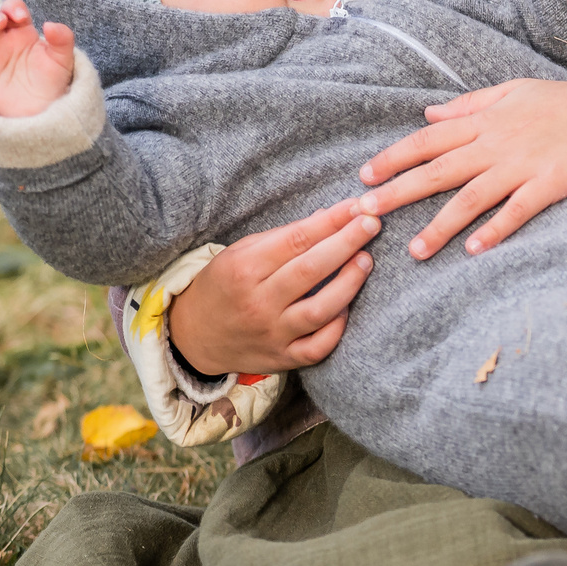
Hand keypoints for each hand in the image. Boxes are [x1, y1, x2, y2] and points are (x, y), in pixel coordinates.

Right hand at [168, 200, 380, 375]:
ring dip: (349, 283)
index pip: (296, 240)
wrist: (195, 335)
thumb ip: (283, 236)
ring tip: (366, 260)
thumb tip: (329, 216)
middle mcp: (258, 302)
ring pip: (319, 310)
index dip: (331, 221)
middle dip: (347, 243)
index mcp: (244, 269)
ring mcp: (271, 334)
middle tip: (372, 223)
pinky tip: (347, 307)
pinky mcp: (282, 359)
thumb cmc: (225, 285)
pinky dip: (337, 328)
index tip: (357, 206)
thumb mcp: (241, 252)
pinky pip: (318, 347)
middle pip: (311, 270)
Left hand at [357, 67, 566, 257]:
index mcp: (485, 120)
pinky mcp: (551, 183)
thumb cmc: (563, 101)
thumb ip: (469, 104)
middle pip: (439, 170)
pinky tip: (474, 250)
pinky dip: (495, 230)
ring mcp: (523, 164)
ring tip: (415, 251)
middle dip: (398, 192)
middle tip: (364, 214)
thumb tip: (428, 115)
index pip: (428, 139)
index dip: (394, 158)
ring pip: (472, 197)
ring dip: (441, 225)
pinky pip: (517, 210)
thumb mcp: (512, 91)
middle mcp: (497, 143)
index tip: (364, 177)